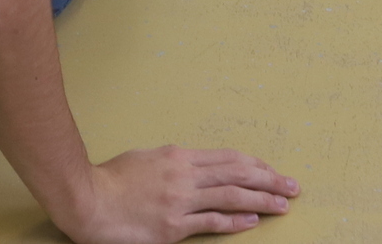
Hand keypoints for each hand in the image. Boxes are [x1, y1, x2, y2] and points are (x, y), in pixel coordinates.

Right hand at [61, 147, 299, 242]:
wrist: (88, 199)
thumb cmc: (112, 180)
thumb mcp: (146, 158)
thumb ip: (173, 163)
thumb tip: (195, 167)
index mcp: (178, 156)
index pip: (228, 158)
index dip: (255, 165)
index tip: (273, 171)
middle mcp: (184, 175)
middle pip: (237, 174)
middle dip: (269, 180)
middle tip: (293, 186)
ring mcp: (180, 201)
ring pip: (231, 197)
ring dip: (262, 200)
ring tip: (283, 204)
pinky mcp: (173, 226)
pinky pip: (211, 223)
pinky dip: (235, 222)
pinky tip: (253, 221)